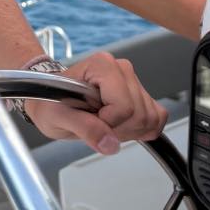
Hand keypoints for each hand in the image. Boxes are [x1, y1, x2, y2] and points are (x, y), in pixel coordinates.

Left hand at [26, 51, 166, 154]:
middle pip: (139, 114)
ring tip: (103, 123)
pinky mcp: (142, 96)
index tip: (89, 120)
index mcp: (102, 66)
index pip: (124, 107)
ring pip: (150, 118)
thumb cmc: (52, 103)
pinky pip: (157, 119)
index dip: (108, 123)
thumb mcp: (58, 118)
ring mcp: (134, 82)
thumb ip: (84, 129)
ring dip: (127, 131)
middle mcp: (122, 69)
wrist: (52, 100)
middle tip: (95, 123)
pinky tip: (118, 126)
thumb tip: (110, 144)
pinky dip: (140, 130)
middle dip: (117, 128)